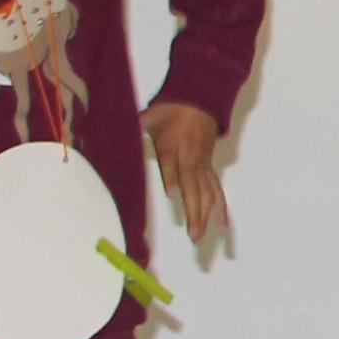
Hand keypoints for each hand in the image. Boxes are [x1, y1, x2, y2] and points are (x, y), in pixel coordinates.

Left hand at [145, 103, 228, 245]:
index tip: (172, 194)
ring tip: (199, 237)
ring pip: (207, 194)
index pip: (172, 164)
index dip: (172, 178)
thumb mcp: (149, 116)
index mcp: (172, 146)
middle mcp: (190, 159)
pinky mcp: (208, 169)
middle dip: (194, 212)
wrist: (199, 100)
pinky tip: (222, 225)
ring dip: (205, 217)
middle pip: (194, 188)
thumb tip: (116, 128)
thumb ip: (136, 125)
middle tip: (193, 235)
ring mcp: (202, 166)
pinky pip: (216, 191)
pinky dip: (220, 209)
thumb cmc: (171, 111)